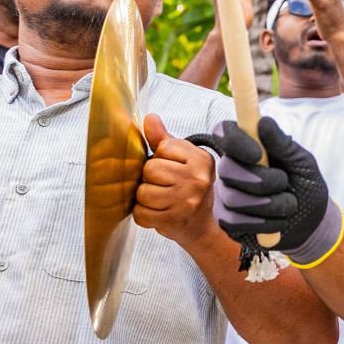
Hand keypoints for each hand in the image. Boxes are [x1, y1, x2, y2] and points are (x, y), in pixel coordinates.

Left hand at [134, 115, 216, 246]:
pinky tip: (157, 213)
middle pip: (150, 170)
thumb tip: (149, 118)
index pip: (162, 149)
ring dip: (146, 198)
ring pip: (142, 192)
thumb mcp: (183, 160)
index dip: (161, 159)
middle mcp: (197, 179)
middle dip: (151, 179)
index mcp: (201, 159)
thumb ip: (164, 140)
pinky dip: (143, 215)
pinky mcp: (174, 220)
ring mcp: (186, 201)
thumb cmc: (189, 188)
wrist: (202, 225)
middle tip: (165, 187)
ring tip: (161, 200)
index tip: (173, 169)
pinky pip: (140, 213)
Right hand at [211, 117, 338, 259]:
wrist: (310, 222)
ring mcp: (225, 194)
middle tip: (283, 183)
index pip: (224, 132)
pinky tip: (278, 222)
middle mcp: (231, 169)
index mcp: (247, 148)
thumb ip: (283, 144)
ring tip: (289, 205)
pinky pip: (233, 221)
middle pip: (227, 168)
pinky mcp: (227, 220)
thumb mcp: (303, 163)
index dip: (234, 141)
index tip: (257, 153)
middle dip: (260, 180)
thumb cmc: (305, 186)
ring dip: (269, 204)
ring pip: (232, 198)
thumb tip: (264, 121)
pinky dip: (262, 223)